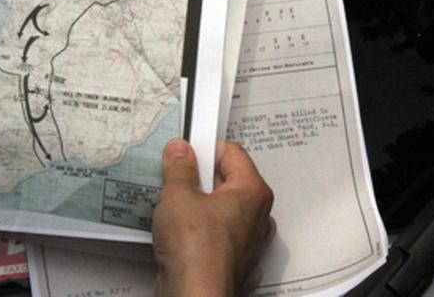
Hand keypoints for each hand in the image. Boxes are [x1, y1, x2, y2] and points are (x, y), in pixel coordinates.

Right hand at [152, 140, 274, 296]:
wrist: (194, 296)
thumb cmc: (197, 251)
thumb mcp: (178, 194)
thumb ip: (180, 168)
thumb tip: (180, 152)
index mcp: (252, 192)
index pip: (232, 153)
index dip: (205, 150)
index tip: (185, 154)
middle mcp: (257, 217)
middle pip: (228, 181)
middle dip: (201, 179)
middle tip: (177, 181)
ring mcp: (247, 242)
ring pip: (223, 211)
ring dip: (201, 208)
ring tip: (176, 209)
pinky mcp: (234, 262)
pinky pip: (218, 236)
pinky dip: (202, 233)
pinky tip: (184, 234)